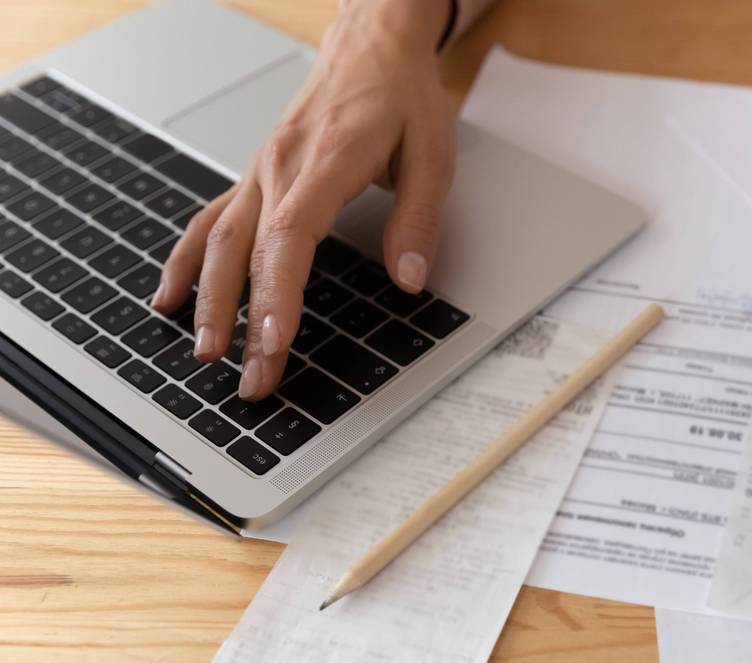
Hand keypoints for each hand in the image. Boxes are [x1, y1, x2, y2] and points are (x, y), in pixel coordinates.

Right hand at [151, 0, 454, 399]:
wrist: (371, 46)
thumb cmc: (401, 97)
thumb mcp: (433, 154)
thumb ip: (418, 218)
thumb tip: (409, 277)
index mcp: (325, 161)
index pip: (291, 235)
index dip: (278, 292)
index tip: (275, 340)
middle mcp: (280, 167)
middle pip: (249, 252)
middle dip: (244, 321)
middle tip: (252, 380)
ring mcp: (260, 171)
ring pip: (219, 240)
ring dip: (209, 300)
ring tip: (205, 352)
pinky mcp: (256, 176)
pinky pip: (210, 220)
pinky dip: (187, 261)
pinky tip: (171, 296)